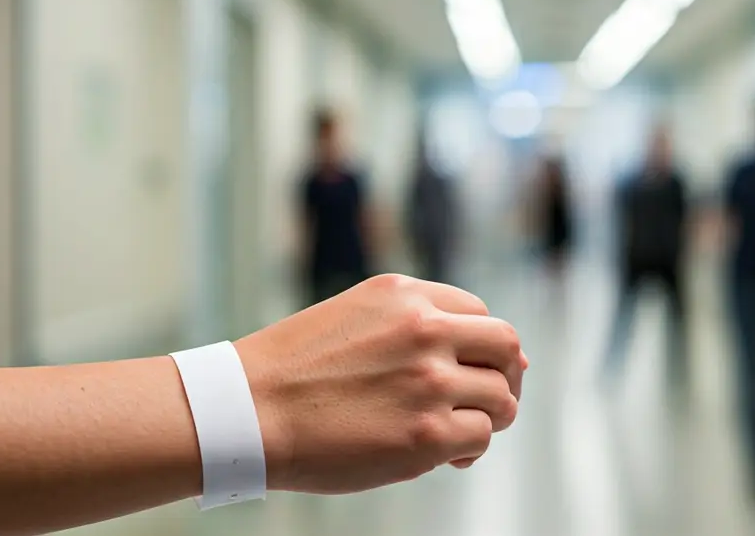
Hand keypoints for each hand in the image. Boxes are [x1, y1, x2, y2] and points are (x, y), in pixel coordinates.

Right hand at [233, 274, 526, 494]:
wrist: (246, 411)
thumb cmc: (295, 371)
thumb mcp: (356, 316)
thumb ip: (417, 323)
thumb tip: (508, 354)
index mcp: (405, 296)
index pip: (478, 313)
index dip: (481, 347)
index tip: (470, 370)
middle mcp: (424, 330)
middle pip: (506, 345)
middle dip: (508, 374)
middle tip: (490, 399)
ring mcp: (429, 381)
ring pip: (500, 396)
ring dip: (490, 416)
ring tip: (459, 432)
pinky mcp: (426, 433)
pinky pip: (480, 436)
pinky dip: (469, 449)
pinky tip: (447, 457)